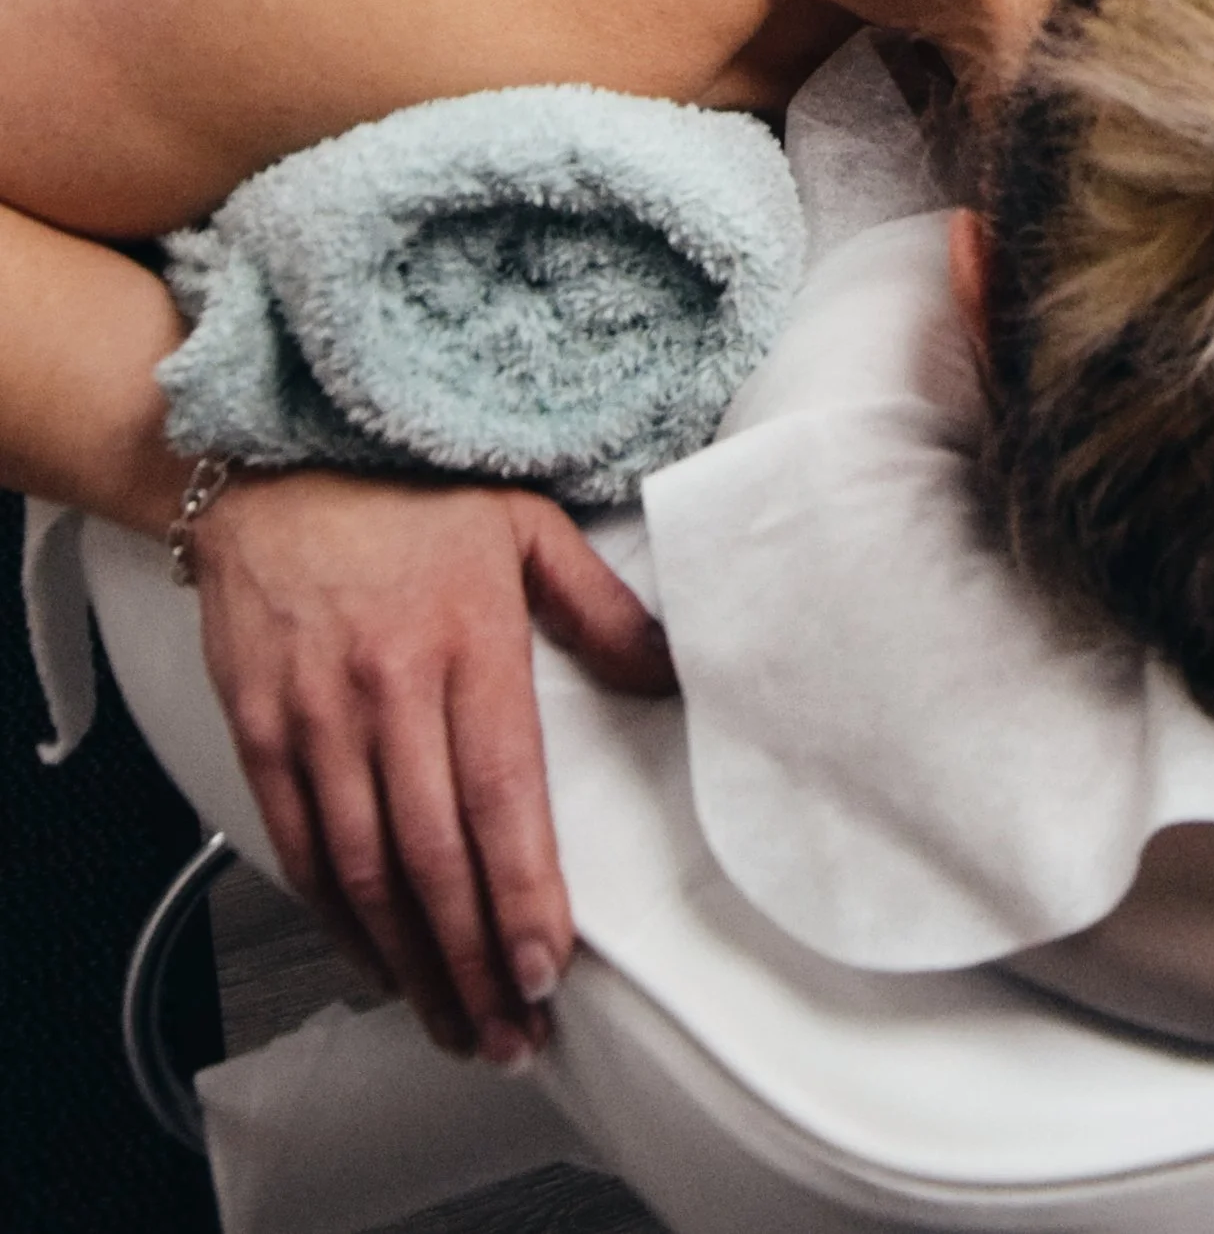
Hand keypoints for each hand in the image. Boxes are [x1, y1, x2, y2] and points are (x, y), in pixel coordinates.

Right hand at [191, 471, 676, 1058]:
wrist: (271, 466)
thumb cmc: (410, 495)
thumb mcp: (525, 524)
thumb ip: (598, 606)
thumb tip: (666, 673)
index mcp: (467, 640)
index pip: (500, 794)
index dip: (522, 893)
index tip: (548, 967)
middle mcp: (388, 687)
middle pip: (433, 856)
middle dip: (476, 961)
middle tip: (512, 1033)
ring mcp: (317, 715)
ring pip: (364, 870)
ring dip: (413, 962)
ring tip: (458, 1023)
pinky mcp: (261, 729)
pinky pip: (298, 847)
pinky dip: (337, 920)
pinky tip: (380, 962)